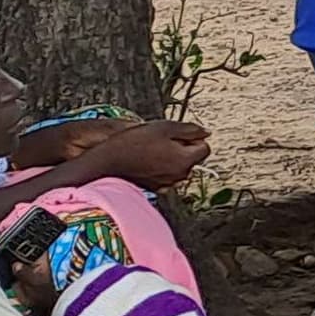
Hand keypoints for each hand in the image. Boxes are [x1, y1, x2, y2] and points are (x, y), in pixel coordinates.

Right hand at [91, 118, 209, 190]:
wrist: (108, 161)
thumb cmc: (134, 143)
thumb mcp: (164, 127)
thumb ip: (190, 129)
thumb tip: (206, 133)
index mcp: (185, 160)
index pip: (204, 147)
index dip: (192, 138)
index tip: (176, 134)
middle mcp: (180, 175)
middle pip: (192, 158)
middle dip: (182, 148)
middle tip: (161, 140)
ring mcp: (168, 183)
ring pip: (179, 167)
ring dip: (171, 158)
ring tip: (151, 150)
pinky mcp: (156, 188)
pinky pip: (166, 175)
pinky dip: (161, 168)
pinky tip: (146, 161)